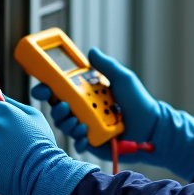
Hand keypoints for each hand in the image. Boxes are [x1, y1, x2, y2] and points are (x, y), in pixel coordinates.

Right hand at [31, 48, 193, 179]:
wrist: (151, 125)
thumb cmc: (138, 101)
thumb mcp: (122, 78)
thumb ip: (106, 65)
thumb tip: (91, 51)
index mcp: (86, 93)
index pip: (60, 89)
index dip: (46, 87)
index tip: (41, 87)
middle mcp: (83, 109)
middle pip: (57, 109)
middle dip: (55, 108)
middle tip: (63, 106)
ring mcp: (86, 126)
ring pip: (65, 126)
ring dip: (67, 124)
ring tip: (79, 122)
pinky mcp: (92, 142)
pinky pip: (78, 143)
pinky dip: (78, 139)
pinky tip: (86, 133)